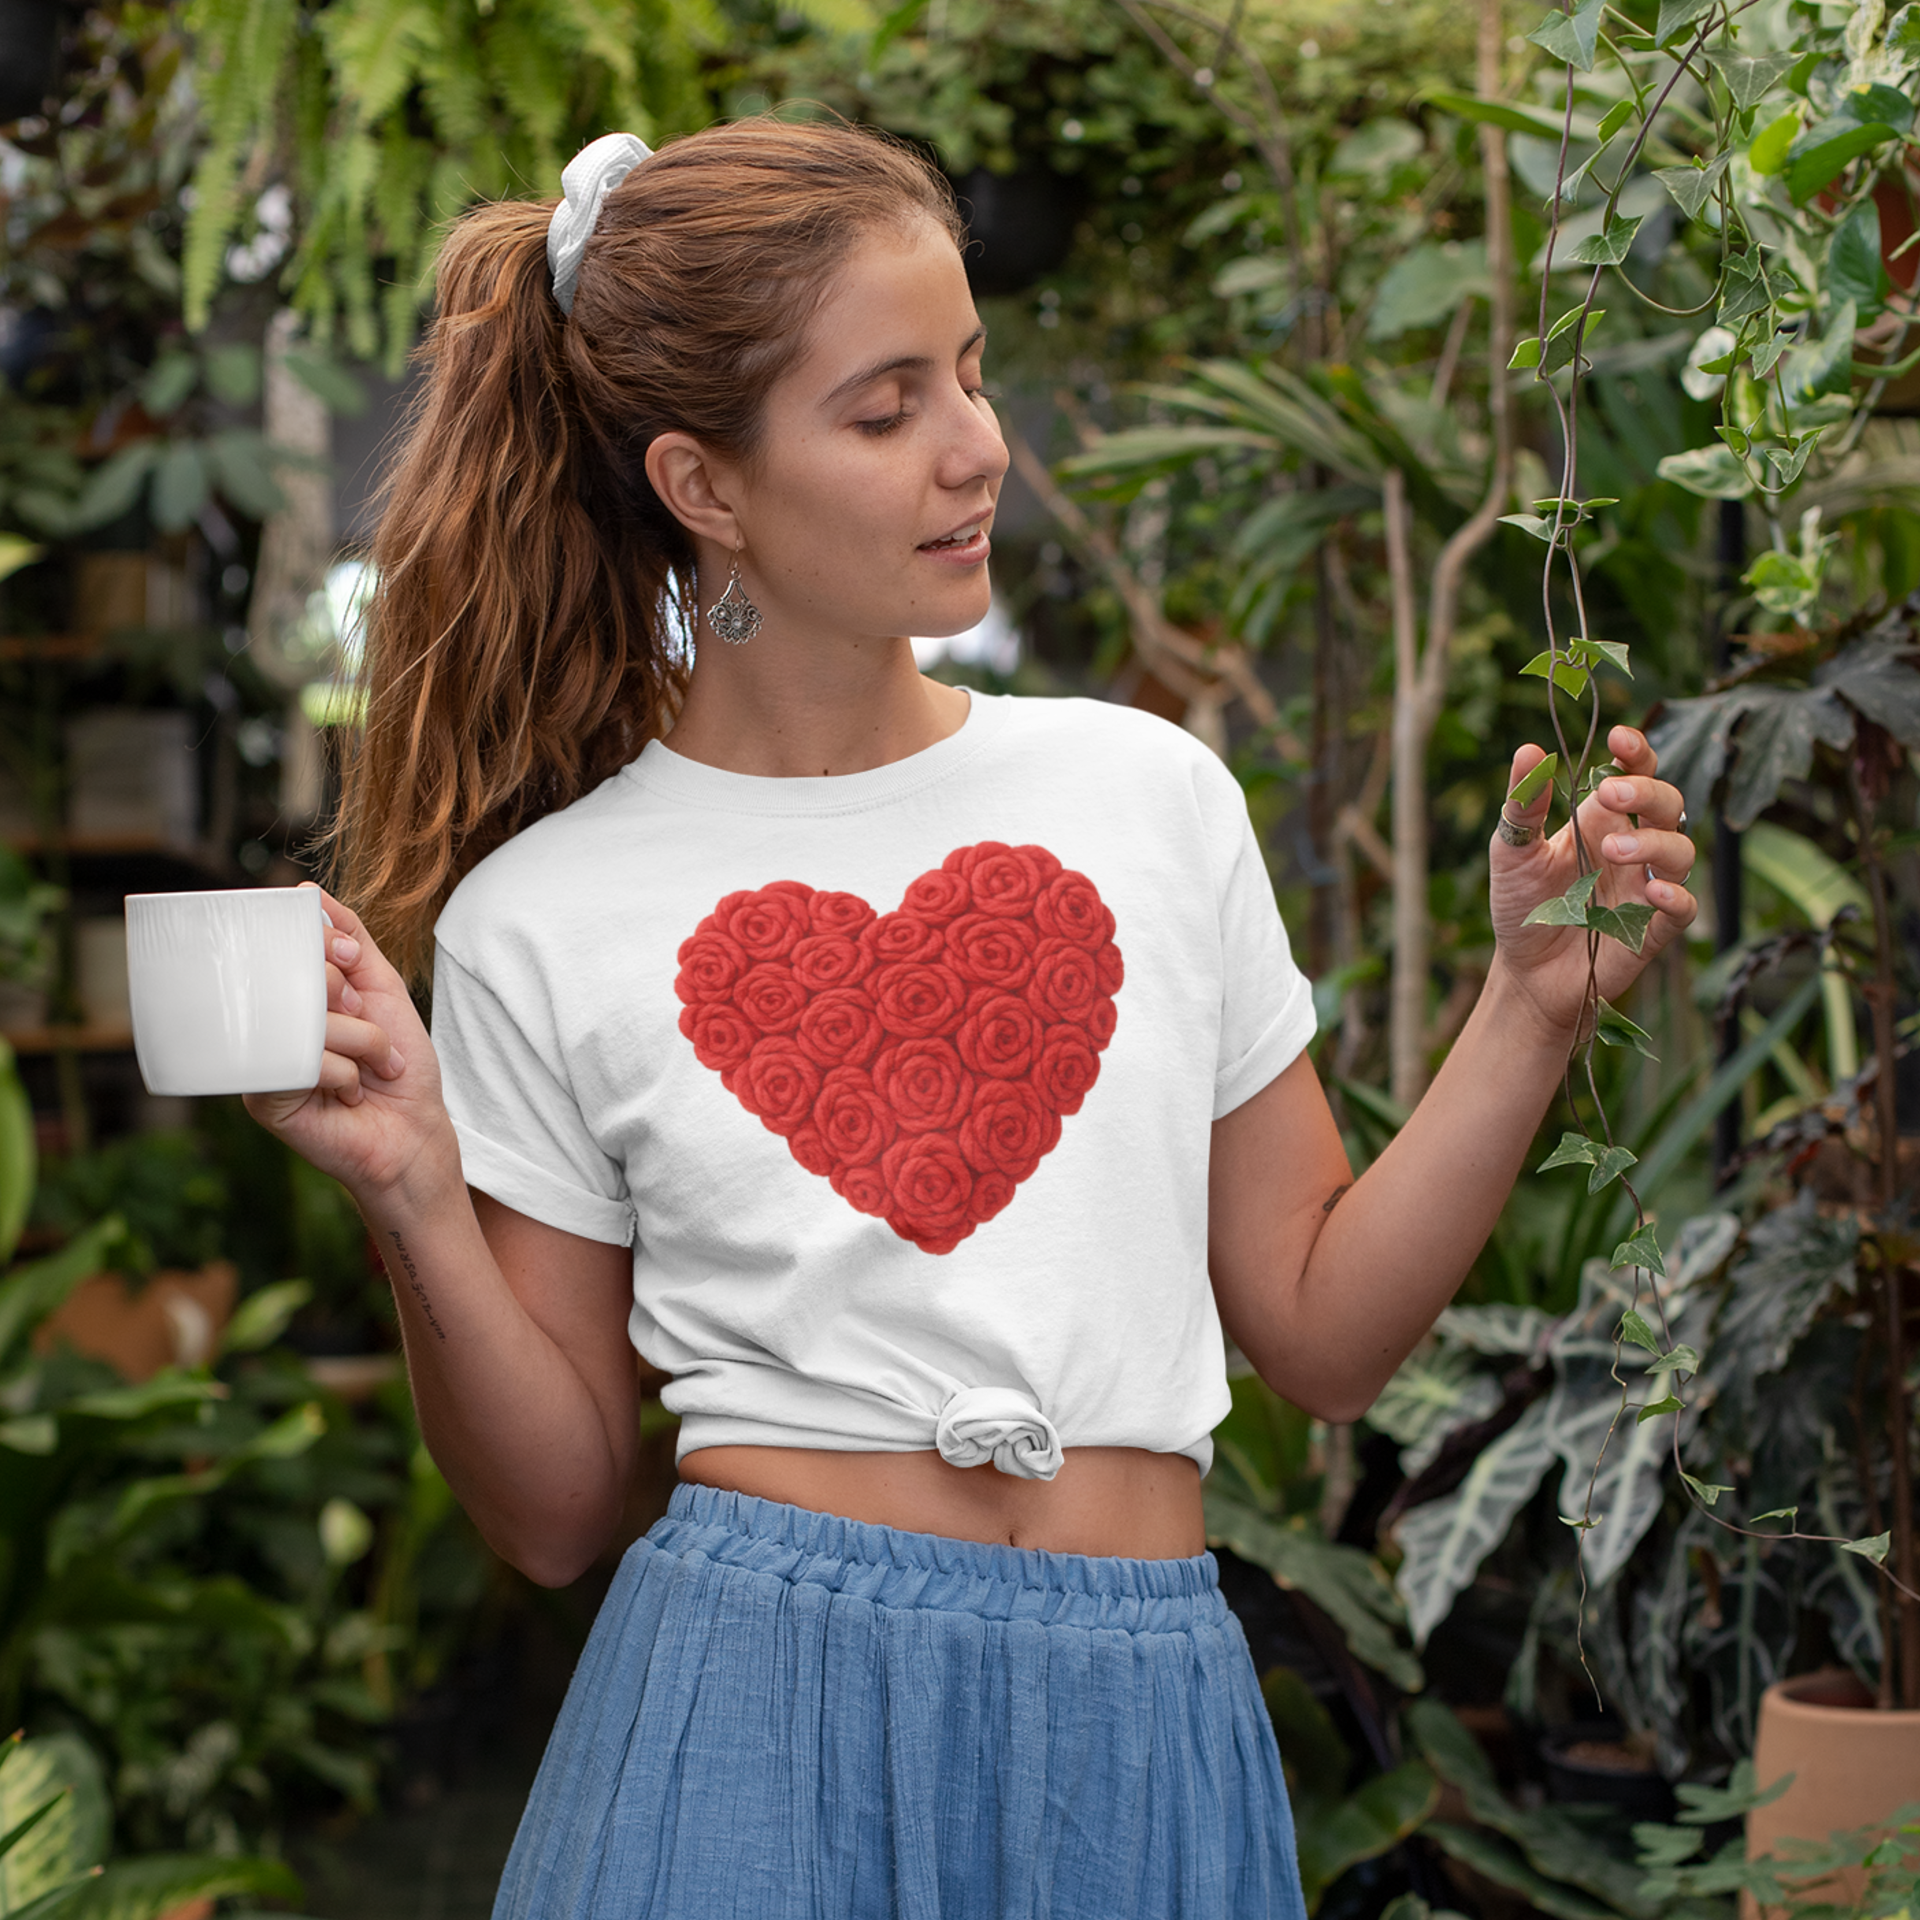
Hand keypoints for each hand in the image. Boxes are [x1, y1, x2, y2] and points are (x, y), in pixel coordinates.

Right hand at [243, 885, 457, 1204]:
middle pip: (292, 977)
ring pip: (306, 1019)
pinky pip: (304, 1063)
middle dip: (346, 995)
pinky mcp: (264, 1097)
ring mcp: (263, 1059)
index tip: (351, 959)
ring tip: (371, 1066)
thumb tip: (309, 894)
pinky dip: (345, 1075)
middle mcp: (271, 1024)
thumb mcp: (384, 991)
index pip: (286, 946)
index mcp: (293, 996)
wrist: (414, 1133)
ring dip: (361, 1040)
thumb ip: (354, 943)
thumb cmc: (400, 1066)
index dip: (321, 942)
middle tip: (366, 1020)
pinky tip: (349, 1095)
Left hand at [1489, 725, 1698, 1039]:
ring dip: (1654, 843)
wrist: (1524, 973)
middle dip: (1647, 792)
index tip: (1621, 739)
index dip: (1637, 753)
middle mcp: (1633, 847)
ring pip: (1681, 851)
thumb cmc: (1522, 906)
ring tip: (1614, 849)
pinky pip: (1684, 907)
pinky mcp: (1653, 929)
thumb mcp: (1512, 851)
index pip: (1635, 774)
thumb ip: (1523, 804)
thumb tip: (1528, 749)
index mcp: (1601, 820)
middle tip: (1610, 795)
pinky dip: (1675, 896)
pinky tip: (1651, 890)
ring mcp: (1647, 887)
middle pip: (1668, 804)